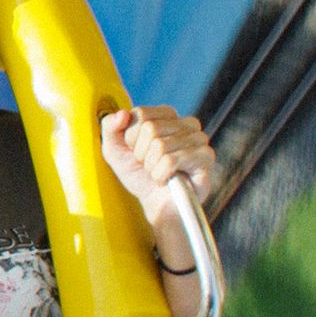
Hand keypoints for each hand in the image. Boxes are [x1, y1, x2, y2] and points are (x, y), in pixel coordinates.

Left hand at [100, 105, 218, 246]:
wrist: (154, 203)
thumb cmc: (138, 174)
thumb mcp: (115, 150)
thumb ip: (110, 127)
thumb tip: (122, 113)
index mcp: (166, 115)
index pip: (140, 114)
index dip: (131, 138)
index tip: (136, 151)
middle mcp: (187, 122)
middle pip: (150, 129)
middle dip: (141, 154)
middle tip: (149, 165)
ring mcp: (199, 138)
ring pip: (160, 146)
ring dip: (151, 167)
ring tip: (159, 172)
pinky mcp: (205, 156)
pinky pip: (171, 161)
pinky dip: (161, 175)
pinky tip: (168, 179)